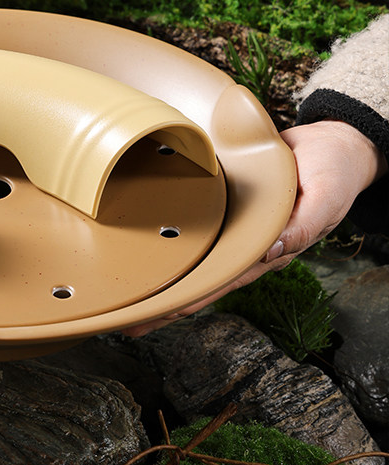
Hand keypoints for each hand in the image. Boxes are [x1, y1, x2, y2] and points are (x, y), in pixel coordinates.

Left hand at [123, 119, 387, 336]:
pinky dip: (178, 241)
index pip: (225, 280)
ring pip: (197, 258)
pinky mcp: (230, 207)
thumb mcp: (326, 198)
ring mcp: (238, 227)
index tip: (164, 312)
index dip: (194, 298)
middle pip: (203, 277)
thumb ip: (303, 227)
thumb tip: (272, 252)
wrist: (333, 145)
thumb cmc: (333, 173)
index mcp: (271, 249)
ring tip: (132, 294)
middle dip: (169, 300)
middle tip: (131, 318)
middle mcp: (249, 244)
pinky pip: (201, 229)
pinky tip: (153, 250)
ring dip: (167, 275)